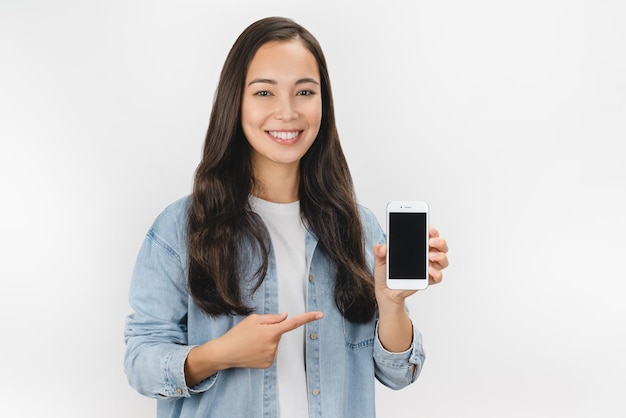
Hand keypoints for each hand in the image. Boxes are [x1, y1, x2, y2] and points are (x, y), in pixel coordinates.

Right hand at [185, 311, 322, 385]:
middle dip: (270, 331)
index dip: (308, 318)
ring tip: (251, 343)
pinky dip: (264, 350)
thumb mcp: (254, 319)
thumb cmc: (238, 334)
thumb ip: (272, 318)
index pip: (293, 323)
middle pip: (279, 333)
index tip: (320, 314)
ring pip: (275, 344)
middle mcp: (274, 345)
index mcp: (272, 331)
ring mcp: (272, 356)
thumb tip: (286, 317)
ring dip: (267, 341)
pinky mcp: (268, 364)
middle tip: (254, 333)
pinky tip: (253, 351)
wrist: (225, 353)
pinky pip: (271, 353)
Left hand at [373, 226, 448, 304]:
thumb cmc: (386, 272)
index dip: (432, 230)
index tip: (428, 229)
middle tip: (431, 242)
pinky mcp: (428, 280)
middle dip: (439, 241)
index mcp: (416, 246)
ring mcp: (428, 267)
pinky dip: (436, 273)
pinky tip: (429, 271)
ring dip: (439, 256)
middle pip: (441, 245)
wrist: (386, 290)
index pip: (429, 234)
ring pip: (443, 260)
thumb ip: (379, 251)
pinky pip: (438, 276)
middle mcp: (425, 255)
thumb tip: (382, 247)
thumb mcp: (380, 259)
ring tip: (429, 256)